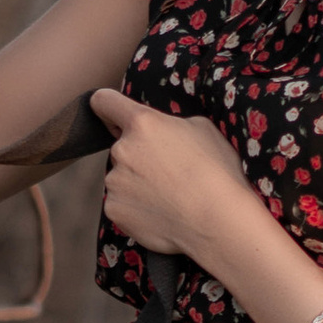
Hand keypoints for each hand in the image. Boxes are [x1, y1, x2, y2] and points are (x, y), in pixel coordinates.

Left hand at [92, 86, 257, 267]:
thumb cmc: (218, 173)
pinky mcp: (115, 210)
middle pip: (122, 147)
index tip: (112, 115)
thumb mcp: (202, 129)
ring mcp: (115, 182)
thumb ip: (171, 124)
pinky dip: (137, 208)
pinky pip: (122, 204)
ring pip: (122, 178)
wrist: (217, 222)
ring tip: (170, 197)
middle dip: (140, 155)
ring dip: (138, 183)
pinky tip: (162, 213)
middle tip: (170, 172)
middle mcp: (122, 149)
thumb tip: (162, 132)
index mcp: (143, 123)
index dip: (107, 106)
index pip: (104, 101)